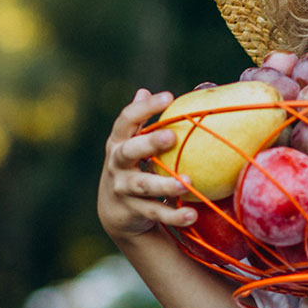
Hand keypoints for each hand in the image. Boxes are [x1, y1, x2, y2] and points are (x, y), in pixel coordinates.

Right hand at [97, 89, 198, 242]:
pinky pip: (156, 213)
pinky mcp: (133, 211)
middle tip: (170, 137)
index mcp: (119, 142)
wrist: (115, 212)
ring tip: (187, 183)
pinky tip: (192, 215)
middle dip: (149, 144)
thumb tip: (143, 91)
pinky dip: (174, 216)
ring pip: (143, 185)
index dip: (145, 107)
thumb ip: (139, 122)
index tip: (168, 97)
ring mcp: (123, 188)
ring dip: (165, 184)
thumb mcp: (131, 144)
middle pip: (129, 151)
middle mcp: (117, 164)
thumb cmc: (131, 168)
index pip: (127, 120)